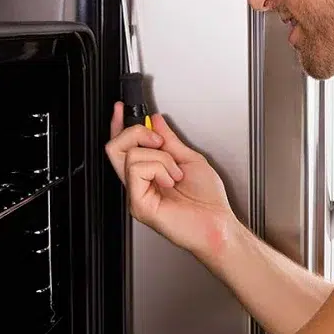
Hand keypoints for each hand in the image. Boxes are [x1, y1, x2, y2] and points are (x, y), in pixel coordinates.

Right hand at [106, 105, 235, 259]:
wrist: (218, 224)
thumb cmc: (208, 201)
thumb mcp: (190, 159)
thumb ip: (170, 141)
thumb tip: (156, 122)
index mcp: (149, 173)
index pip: (124, 147)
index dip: (118, 125)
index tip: (119, 109)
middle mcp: (139, 183)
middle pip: (115, 147)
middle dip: (137, 132)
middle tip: (159, 142)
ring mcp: (137, 194)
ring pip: (130, 155)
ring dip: (161, 158)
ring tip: (175, 174)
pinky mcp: (139, 204)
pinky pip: (138, 171)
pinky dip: (159, 169)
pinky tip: (171, 182)